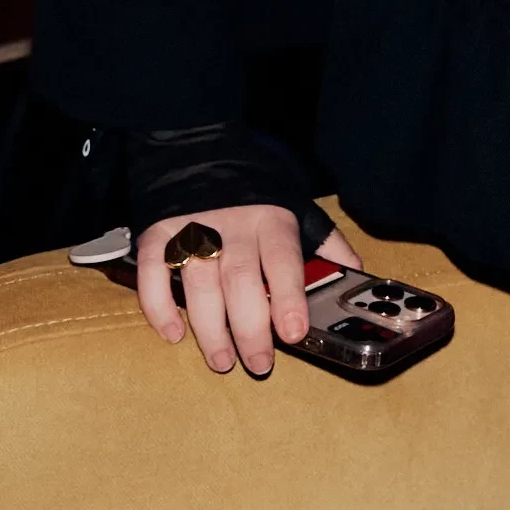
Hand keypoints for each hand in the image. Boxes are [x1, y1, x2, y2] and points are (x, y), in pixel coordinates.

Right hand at [135, 205, 358, 376]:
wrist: (197, 146)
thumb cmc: (255, 188)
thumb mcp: (296, 205)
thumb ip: (325, 241)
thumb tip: (355, 273)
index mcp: (271, 218)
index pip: (282, 261)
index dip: (287, 297)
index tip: (292, 333)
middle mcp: (232, 224)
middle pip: (240, 281)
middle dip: (250, 328)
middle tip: (259, 363)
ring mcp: (192, 228)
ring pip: (199, 284)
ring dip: (209, 329)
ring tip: (223, 361)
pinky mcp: (157, 231)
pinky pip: (154, 273)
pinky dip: (160, 307)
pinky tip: (174, 333)